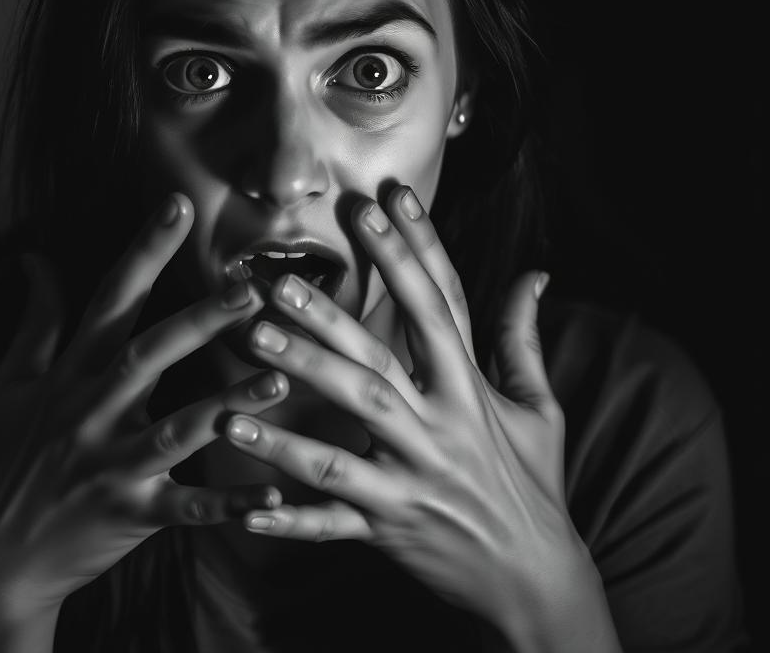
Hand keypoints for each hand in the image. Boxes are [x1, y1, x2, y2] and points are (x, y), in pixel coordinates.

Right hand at [0, 194, 287, 636]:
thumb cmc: (1, 462)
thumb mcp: (7, 386)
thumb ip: (33, 321)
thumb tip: (35, 259)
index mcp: (70, 374)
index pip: (109, 298)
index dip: (144, 250)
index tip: (178, 205)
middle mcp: (93, 411)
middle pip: (151, 354)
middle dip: (200, 320)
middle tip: (250, 287)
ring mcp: (113, 465)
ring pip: (178, 430)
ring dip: (229, 406)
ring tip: (279, 381)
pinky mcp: (132, 514)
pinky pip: (187, 510)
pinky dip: (228, 505)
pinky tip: (273, 496)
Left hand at [223, 184, 613, 646]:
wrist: (538, 582)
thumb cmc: (534, 483)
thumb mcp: (539, 407)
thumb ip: (523, 339)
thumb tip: (536, 275)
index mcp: (470, 392)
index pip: (439, 307)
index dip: (411, 250)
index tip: (380, 201)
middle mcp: (438, 432)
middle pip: (376, 369)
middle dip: (327, 325)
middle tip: (278, 287)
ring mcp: (410, 484)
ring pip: (344, 442)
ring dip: (293, 408)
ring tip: (246, 368)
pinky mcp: (388, 530)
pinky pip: (332, 526)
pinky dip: (290, 520)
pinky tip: (245, 509)